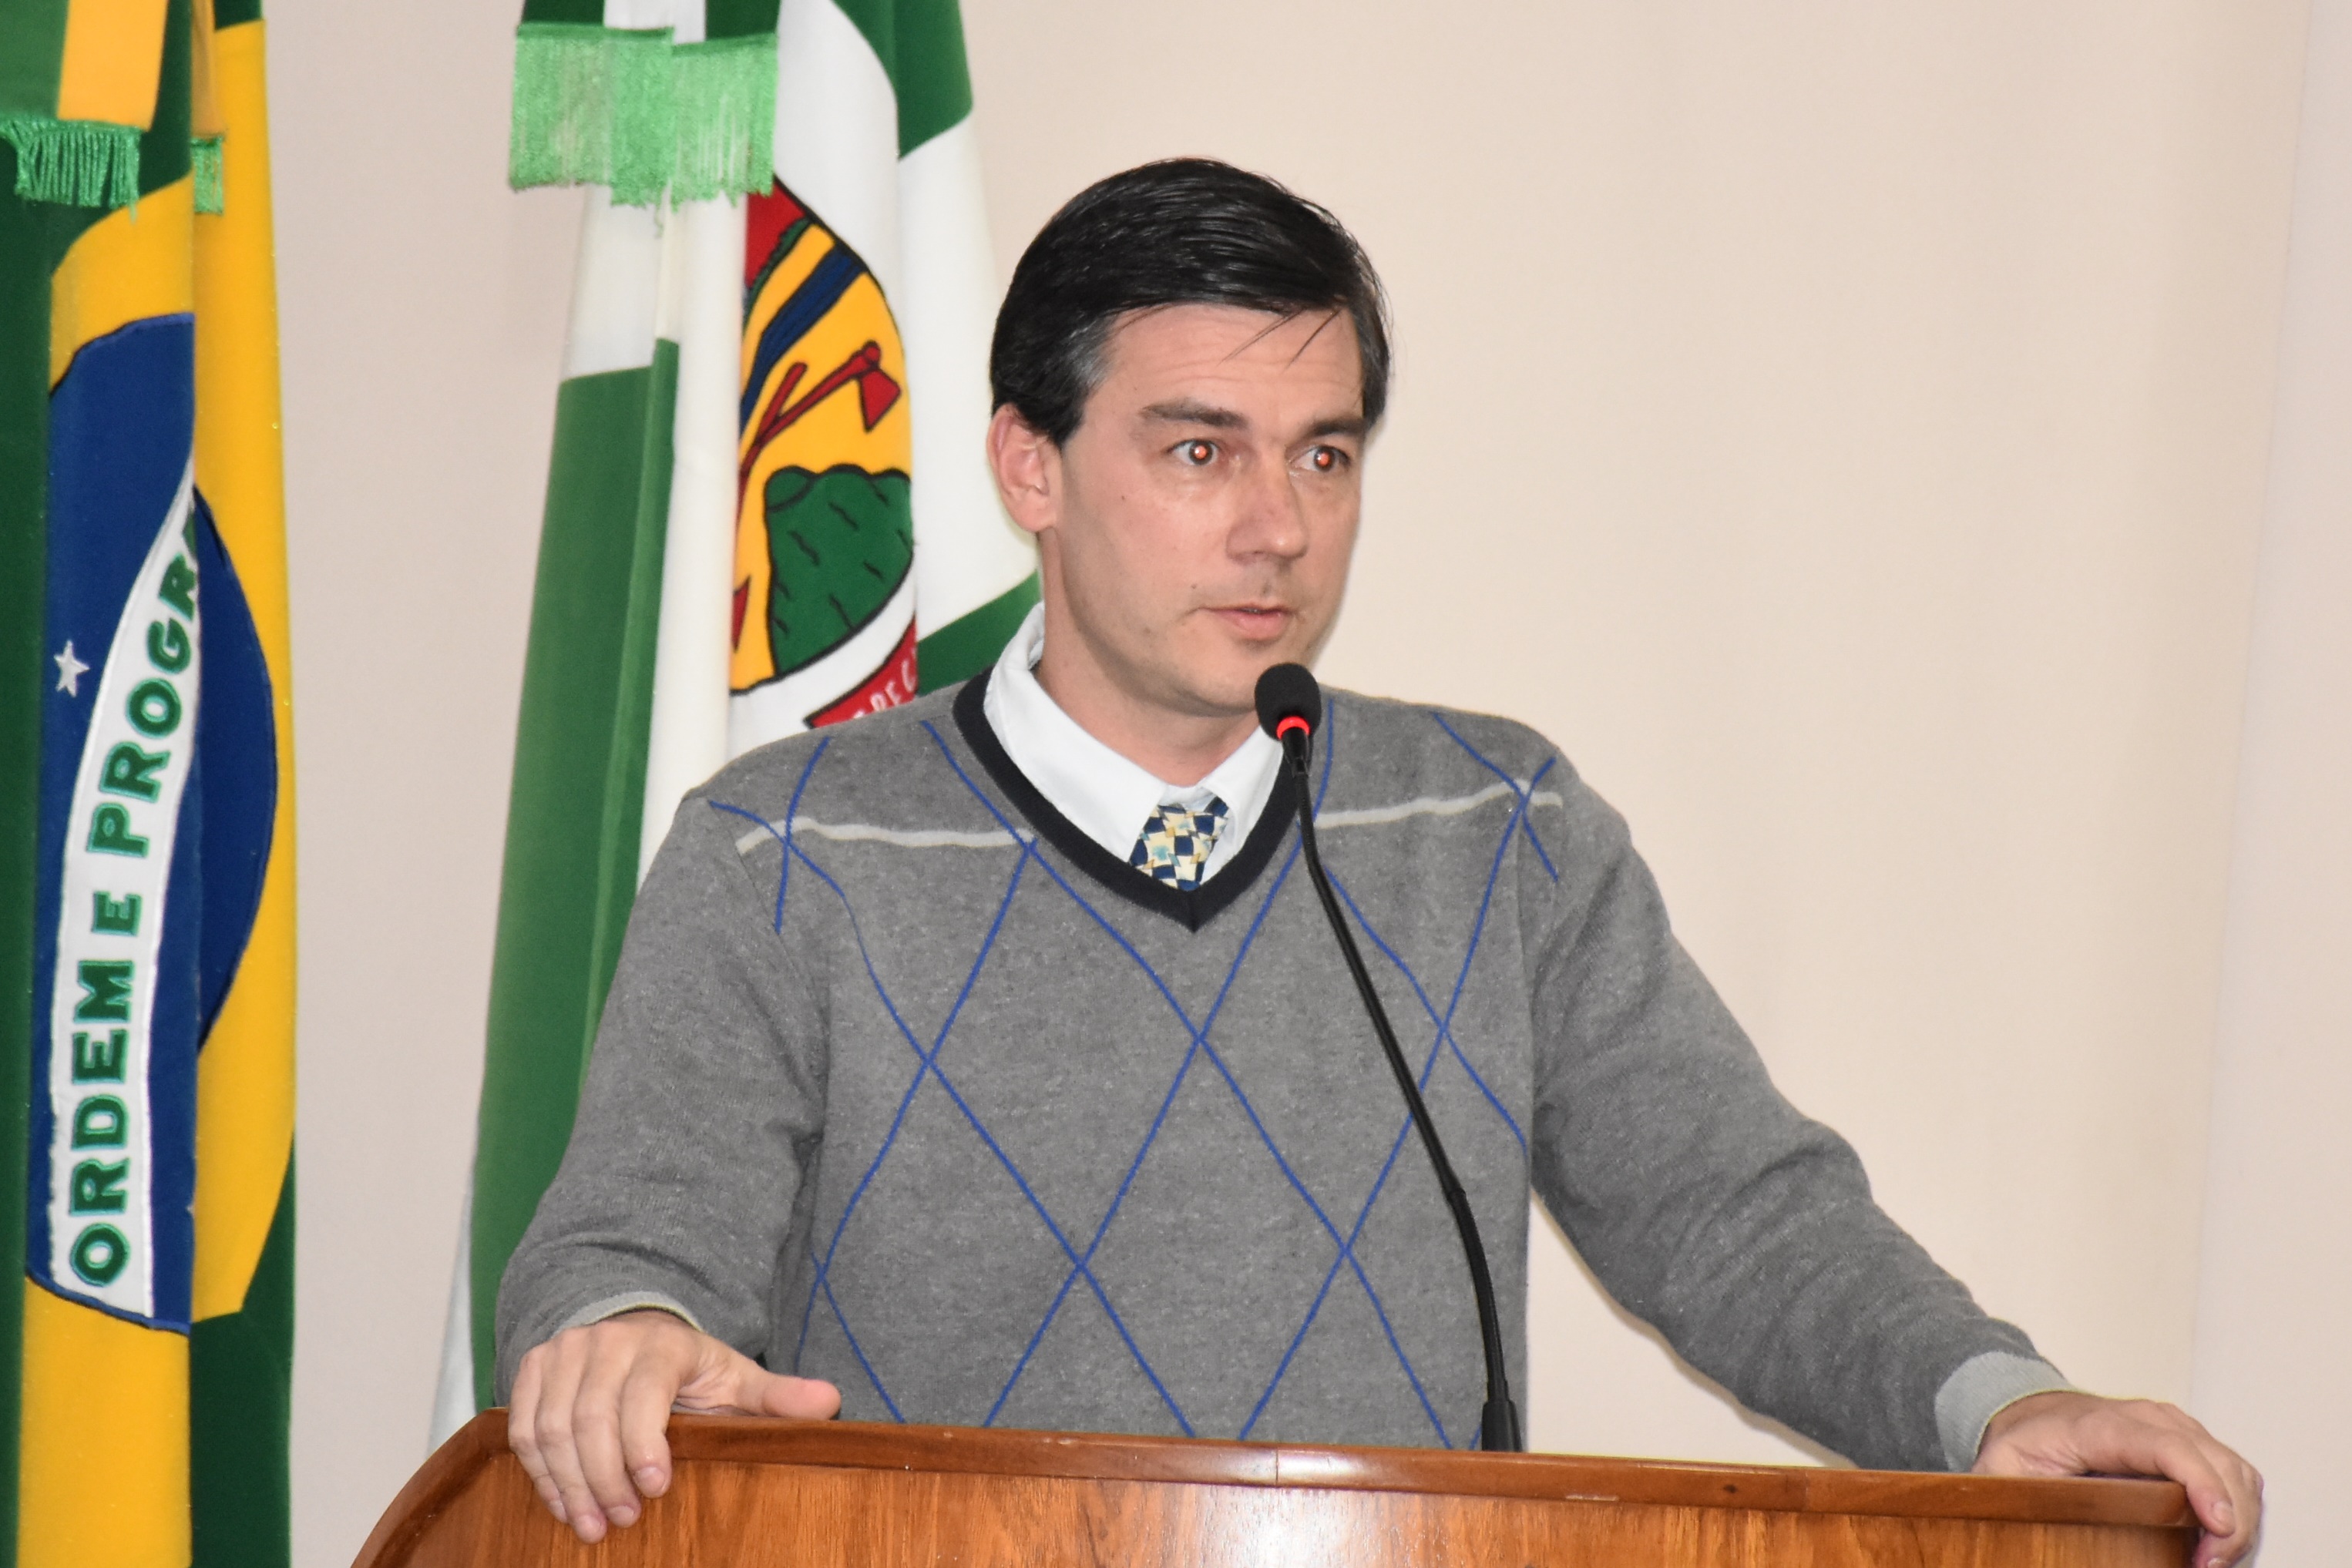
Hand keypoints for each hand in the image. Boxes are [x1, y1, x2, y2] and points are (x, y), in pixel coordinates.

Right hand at [508, 1309, 841, 1542]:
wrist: (633, 1330)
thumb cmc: (690, 1367)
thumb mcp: (735, 1377)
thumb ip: (777, 1396)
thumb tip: (830, 1402)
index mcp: (661, 1344)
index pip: (644, 1394)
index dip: (643, 1444)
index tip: (655, 1489)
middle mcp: (605, 1342)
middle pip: (589, 1418)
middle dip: (604, 1477)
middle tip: (622, 1522)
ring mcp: (564, 1353)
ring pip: (550, 1427)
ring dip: (568, 1483)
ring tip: (592, 1525)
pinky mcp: (533, 1369)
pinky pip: (522, 1427)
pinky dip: (539, 1471)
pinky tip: (564, 1502)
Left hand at [1974, 1391, 2260, 1567]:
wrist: (2033, 1415)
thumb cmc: (2024, 1444)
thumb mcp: (2000, 1467)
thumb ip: (2003, 1492)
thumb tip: (1998, 1520)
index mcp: (2102, 1427)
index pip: (2167, 1446)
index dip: (2200, 1484)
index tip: (2217, 1525)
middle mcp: (2149, 1420)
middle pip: (2216, 1461)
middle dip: (2231, 1519)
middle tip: (2208, 1566)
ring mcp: (2177, 1429)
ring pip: (2237, 1470)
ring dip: (2241, 1519)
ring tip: (2212, 1561)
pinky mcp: (2192, 1445)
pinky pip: (2237, 1476)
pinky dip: (2242, 1511)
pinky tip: (2218, 1544)